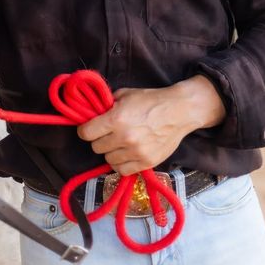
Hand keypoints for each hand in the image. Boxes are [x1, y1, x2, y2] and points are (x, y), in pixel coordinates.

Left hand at [77, 76, 224, 175]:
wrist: (178, 111)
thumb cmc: (150, 100)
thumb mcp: (125, 94)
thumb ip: (107, 105)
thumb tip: (94, 114)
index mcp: (116, 119)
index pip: (86, 133)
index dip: (85, 130)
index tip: (89, 128)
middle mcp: (124, 137)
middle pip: (96, 147)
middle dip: (99, 139)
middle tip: (107, 133)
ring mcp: (136, 152)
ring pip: (108, 160)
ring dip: (111, 152)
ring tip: (119, 143)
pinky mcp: (147, 162)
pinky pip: (123, 170)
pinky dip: (121, 163)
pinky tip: (125, 153)